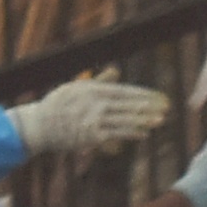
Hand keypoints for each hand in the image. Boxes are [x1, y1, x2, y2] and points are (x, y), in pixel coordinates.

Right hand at [11, 75, 173, 157]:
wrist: (39, 125)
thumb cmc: (58, 104)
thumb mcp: (77, 87)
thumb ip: (100, 81)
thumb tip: (116, 70)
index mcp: (93, 89)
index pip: (124, 90)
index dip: (143, 94)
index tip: (158, 96)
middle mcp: (95, 103)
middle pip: (128, 104)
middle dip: (149, 106)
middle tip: (166, 107)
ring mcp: (93, 119)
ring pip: (125, 119)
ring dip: (144, 120)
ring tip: (160, 120)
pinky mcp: (91, 135)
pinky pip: (116, 134)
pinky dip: (131, 134)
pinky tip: (144, 134)